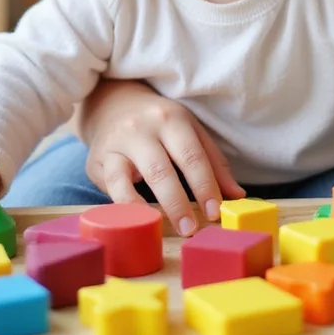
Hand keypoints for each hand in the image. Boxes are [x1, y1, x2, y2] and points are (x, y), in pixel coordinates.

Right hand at [83, 83, 244, 234]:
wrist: (115, 104)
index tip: (215, 212)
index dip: (204, 186)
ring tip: (159, 228)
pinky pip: (108, 187)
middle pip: (161, 170)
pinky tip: (136, 220)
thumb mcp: (191, 132)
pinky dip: (121, 205)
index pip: (191, 156)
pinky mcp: (97, 160)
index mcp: (172, 119)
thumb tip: (236, 196)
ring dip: (144, 208)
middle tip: (191, 230)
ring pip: (127, 179)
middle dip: (177, 203)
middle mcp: (141, 129)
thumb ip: (214, 163)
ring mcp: (116, 144)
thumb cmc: (161, 124)